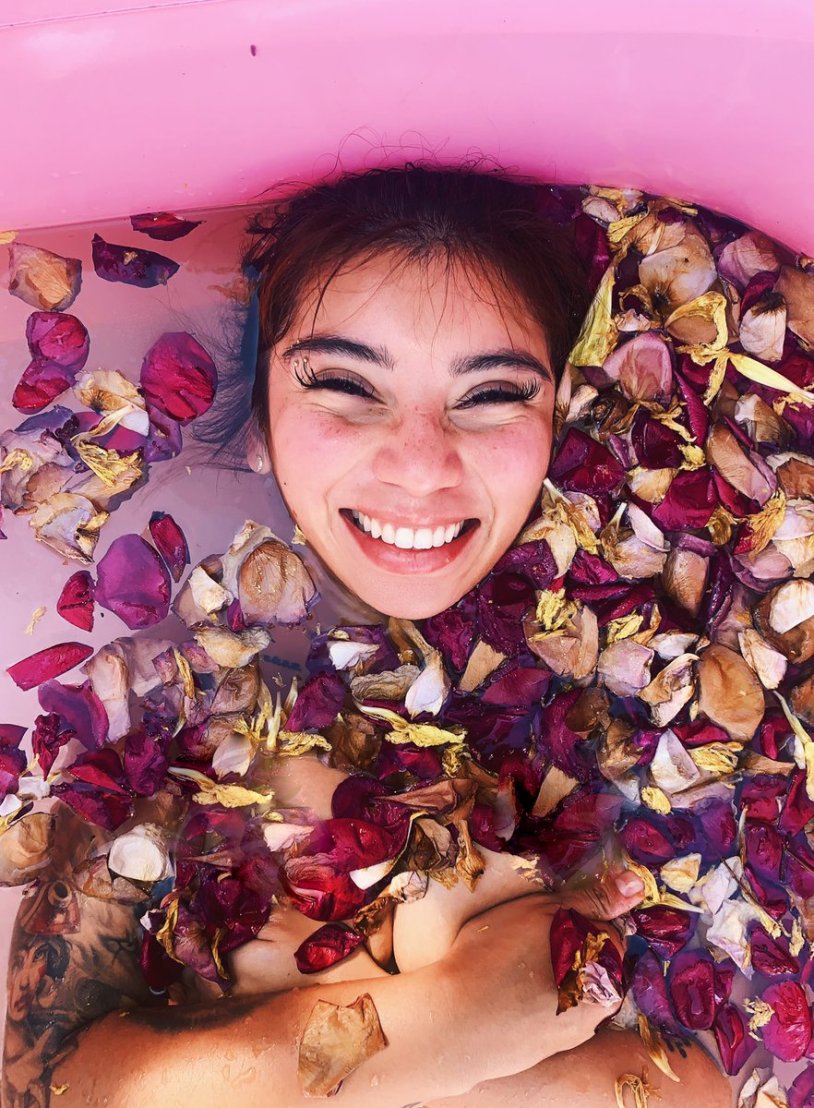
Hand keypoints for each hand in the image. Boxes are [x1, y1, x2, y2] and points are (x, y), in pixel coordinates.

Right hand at [444, 895, 620, 1075]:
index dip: (579, 918)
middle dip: (575, 948)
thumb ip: (594, 899)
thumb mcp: (544, 910)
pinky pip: (560, 1014)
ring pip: (580, 988)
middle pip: (598, 960)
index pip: (610, 928)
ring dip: (560, 976)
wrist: (458, 1023)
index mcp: (606, 959)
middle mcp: (604, 999)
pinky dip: (545, 1002)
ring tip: (520, 968)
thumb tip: (636, 884)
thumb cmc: (497, 954)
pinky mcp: (556, 1048)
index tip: (549, 919)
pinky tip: (515, 995)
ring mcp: (581, 1029)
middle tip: (530, 941)